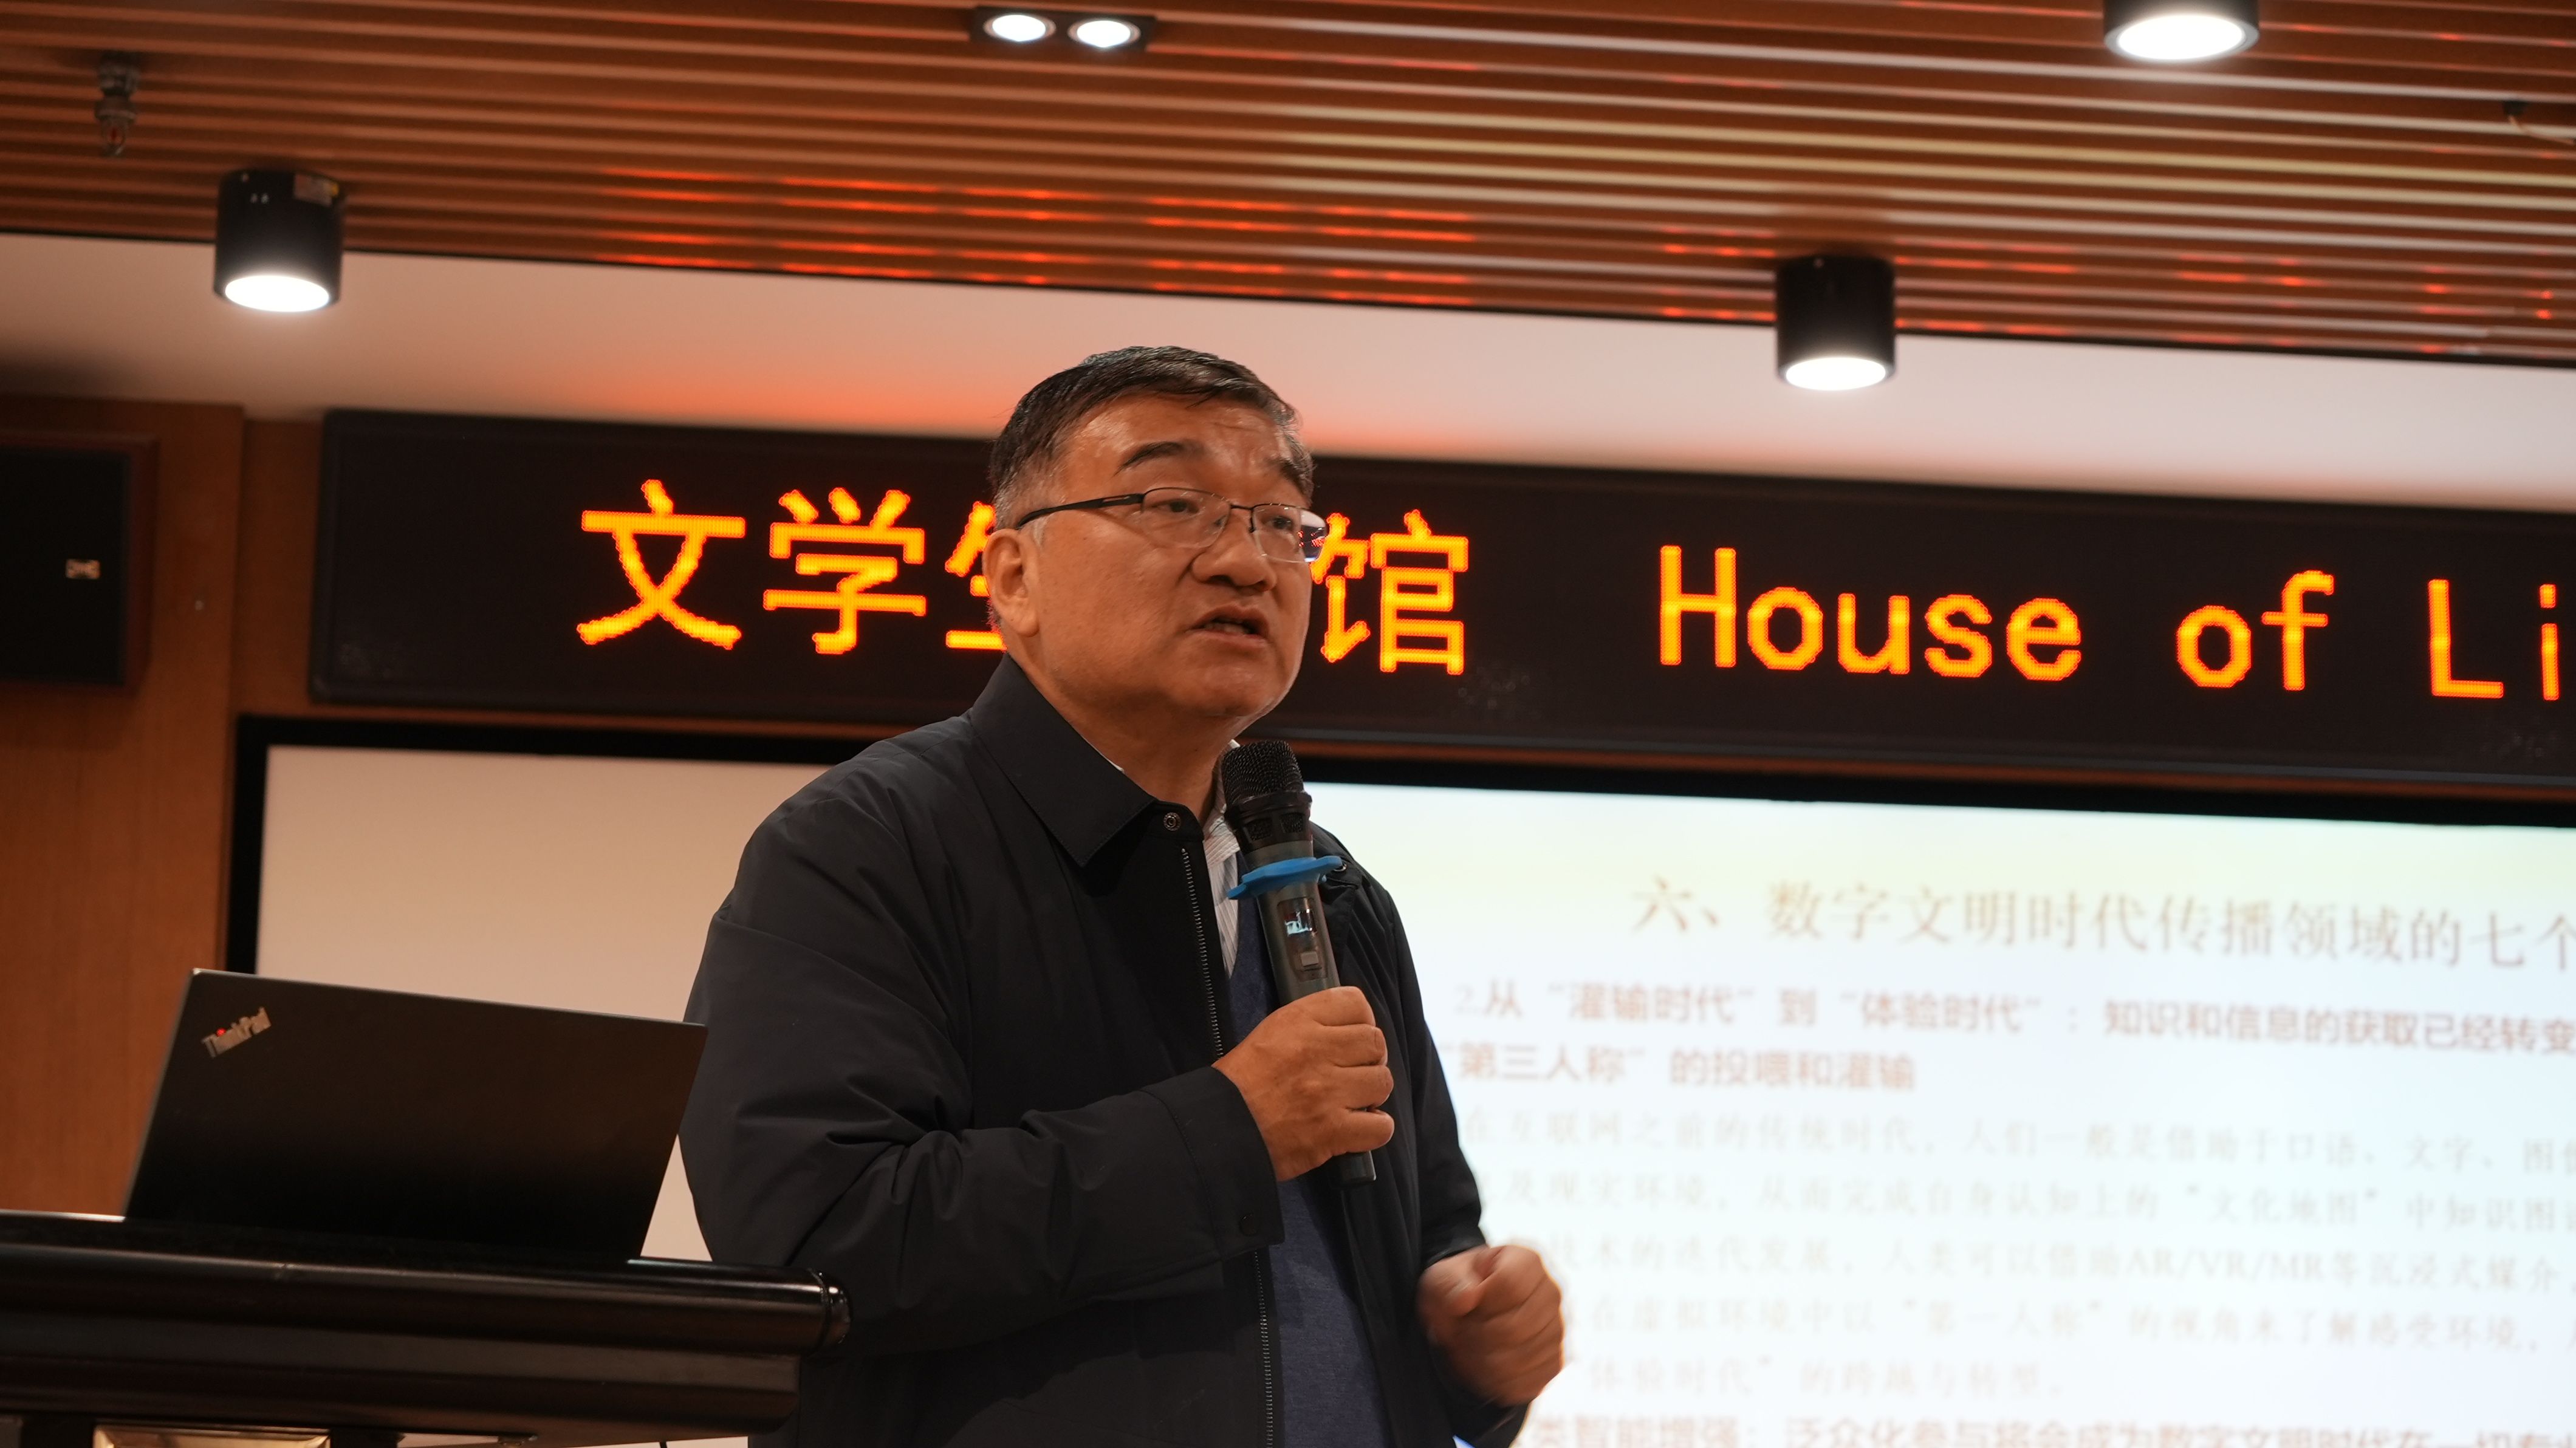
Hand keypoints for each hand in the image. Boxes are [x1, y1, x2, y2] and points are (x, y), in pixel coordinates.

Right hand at [1212, 985, 1394, 1179]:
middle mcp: (1317, 1051)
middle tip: (1354, 1072)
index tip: (1355, 1037)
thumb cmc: (1239, 1085)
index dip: (1361, 1022)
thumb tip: (1345, 1031)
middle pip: (1375, 1043)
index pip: (1355, 1003)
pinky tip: (1358, 1128)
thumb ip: (1308, 1026)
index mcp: (1298, 1022)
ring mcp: (1328, 1091)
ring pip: (1382, 1082)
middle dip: (1369, 1059)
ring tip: (1353, 1100)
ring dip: (1372, 1094)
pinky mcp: (1333, 1130)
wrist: (1219, 1127)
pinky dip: (1375, 1129)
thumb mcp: (1268, 1034)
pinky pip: (1381, 1126)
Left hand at [1417, 1245, 1563, 1406]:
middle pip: (1516, 1327)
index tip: (1465, 1304)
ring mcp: (1556, 1329)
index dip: (1480, 1302)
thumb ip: (1449, 1284)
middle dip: (1477, 1336)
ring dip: (1484, 1360)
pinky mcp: (1554, 1362)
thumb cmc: (1457, 1291)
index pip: (1510, 1285)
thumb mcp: (1441, 1279)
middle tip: (1461, 1332)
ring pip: (1522, 1359)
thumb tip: (1468, 1297)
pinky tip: (1484, 1366)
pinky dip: (1498, 1382)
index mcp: (1526, 1261)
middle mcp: (1550, 1293)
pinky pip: (1529, 1383)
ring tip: (1470, 1347)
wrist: (1469, 1317)